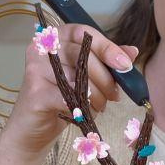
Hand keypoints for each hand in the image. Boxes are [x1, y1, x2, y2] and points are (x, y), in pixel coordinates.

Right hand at [4, 23, 139, 154]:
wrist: (32, 130)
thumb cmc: (60, 100)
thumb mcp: (86, 77)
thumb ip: (106, 62)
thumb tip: (132, 52)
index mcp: (56, 38)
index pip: (85, 34)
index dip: (107, 48)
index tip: (125, 65)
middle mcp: (42, 49)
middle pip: (83, 56)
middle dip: (105, 78)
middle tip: (114, 95)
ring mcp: (35, 68)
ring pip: (79, 79)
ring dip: (96, 97)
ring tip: (97, 107)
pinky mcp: (35, 92)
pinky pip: (69, 98)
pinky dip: (81, 108)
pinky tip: (83, 113)